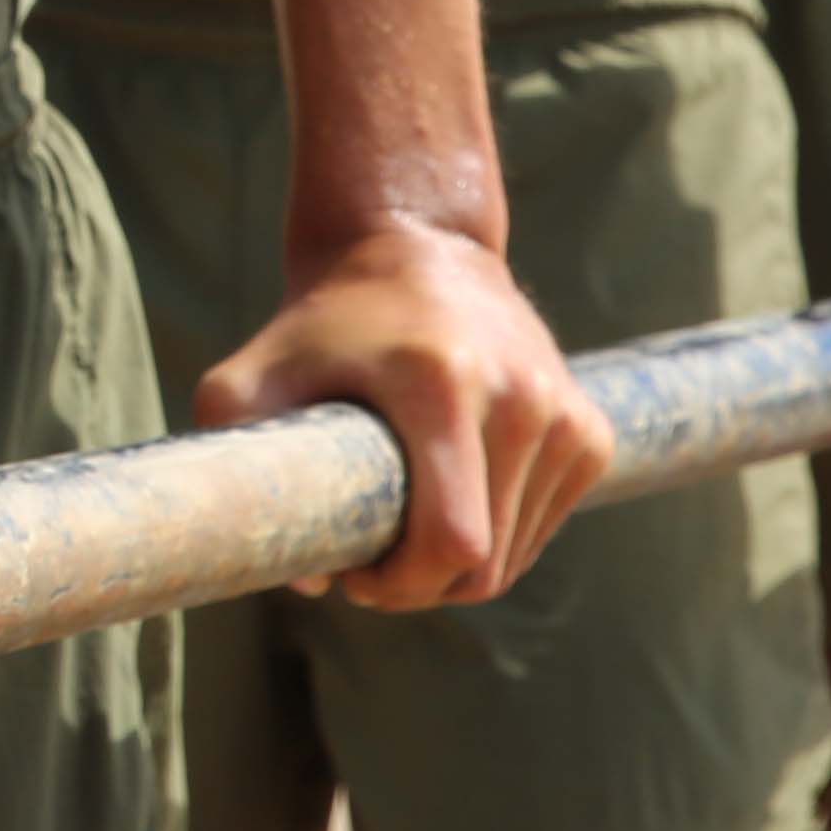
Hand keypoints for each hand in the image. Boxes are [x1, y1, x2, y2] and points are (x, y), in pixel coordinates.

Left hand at [195, 219, 609, 608]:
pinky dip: (499, 537)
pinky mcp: (589, 430)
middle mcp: (519, 398)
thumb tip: (305, 578)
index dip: (404, 584)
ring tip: (403, 526)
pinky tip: (451, 500)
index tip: (354, 575)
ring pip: (517, 553)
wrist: (414, 245)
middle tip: (370, 564)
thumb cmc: (324, 324)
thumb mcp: (252, 374)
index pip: (455, 540)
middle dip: (422, 585)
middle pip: (488, 562)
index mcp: (441, 385)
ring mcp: (564, 414)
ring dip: (459, 566)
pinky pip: (543, 526)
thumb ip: (241, 456)